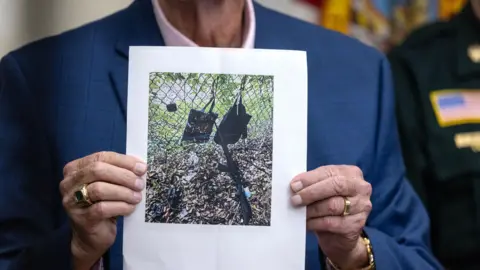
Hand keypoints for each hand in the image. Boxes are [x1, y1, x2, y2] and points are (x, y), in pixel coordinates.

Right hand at [59, 151, 146, 269]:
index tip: (142, 168)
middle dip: (124, 176)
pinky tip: (130, 208)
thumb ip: (118, 172)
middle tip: (140, 184)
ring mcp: (72, 201)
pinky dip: (120, 206)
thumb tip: (140, 166)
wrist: (90, 237)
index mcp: (75, 169)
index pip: (101, 157)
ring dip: (123, 192)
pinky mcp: (81, 218)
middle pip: (98, 170)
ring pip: (99, 189)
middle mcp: (68, 183)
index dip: (123, 161)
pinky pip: (102, 208)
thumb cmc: (102, 205)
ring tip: (137, 197)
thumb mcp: (108, 184)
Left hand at [290, 165, 371, 268]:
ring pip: (332, 205)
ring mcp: (361, 206)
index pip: (329, 172)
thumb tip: (295, 185)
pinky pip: (331, 223)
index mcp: (351, 173)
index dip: (310, 179)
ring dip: (311, 209)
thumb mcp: (322, 189)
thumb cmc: (328, 204)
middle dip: (311, 192)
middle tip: (295, 199)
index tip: (293, 185)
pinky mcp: (356, 224)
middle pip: (335, 186)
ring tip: (298, 212)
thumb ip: (312, 183)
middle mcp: (361, 188)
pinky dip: (315, 223)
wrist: (339, 234)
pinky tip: (306, 223)